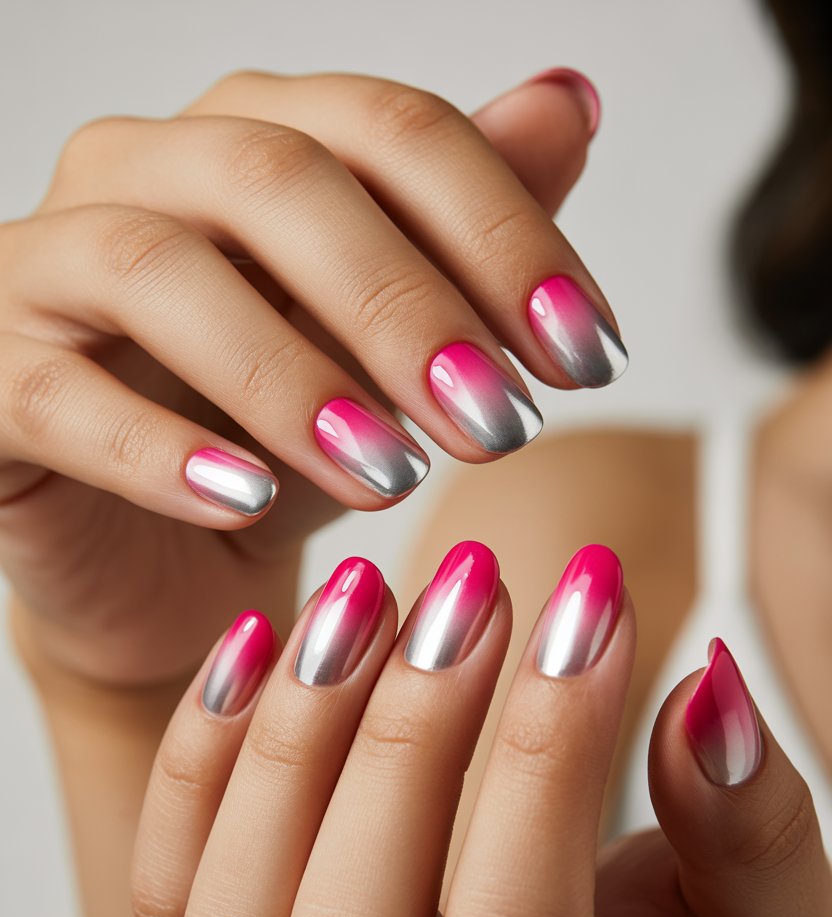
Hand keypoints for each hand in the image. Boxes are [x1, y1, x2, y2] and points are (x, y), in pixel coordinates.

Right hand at [0, 67, 614, 686]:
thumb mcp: (389, 353)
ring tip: (394, 472)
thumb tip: (568, 105)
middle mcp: (141, 173)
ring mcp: (48, 269)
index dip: (505, 234)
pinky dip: (162, 451)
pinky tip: (251, 503)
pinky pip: (62, 397)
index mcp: (251, 141)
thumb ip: (462, 232)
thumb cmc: (277, 447)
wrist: (161, 563)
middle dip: (410, 305)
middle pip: (280, 180)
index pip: (391, 132)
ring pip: (161, 270)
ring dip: (294, 376)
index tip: (589, 355)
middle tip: (502, 422)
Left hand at [131, 541, 831, 916]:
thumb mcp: (756, 904)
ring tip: (361, 593)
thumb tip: (704, 698)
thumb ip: (751, 826)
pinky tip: (262, 643)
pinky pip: (168, 900)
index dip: (548, 752)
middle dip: (403, 738)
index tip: (588, 589)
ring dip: (290, 739)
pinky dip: (200, 763)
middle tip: (464, 580)